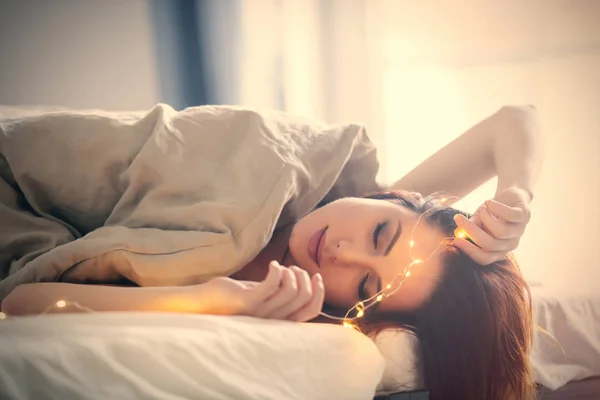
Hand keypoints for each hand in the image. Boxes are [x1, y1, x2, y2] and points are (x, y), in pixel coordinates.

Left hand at [201, 261, 324, 321]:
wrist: (206, 301)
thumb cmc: (237, 296)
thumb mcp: (264, 295)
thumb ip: (282, 292)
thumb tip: (303, 278)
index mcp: (280, 321)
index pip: (311, 311)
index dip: (319, 292)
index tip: (316, 276)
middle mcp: (273, 320)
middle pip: (304, 297)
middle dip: (304, 277)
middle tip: (293, 268)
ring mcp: (261, 312)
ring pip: (292, 289)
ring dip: (291, 272)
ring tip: (280, 267)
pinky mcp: (249, 301)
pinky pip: (273, 283)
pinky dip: (277, 270)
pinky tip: (272, 265)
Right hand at [452, 187, 531, 264]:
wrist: (510, 196)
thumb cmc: (491, 212)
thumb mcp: (478, 220)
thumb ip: (470, 227)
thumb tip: (458, 233)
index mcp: (498, 250)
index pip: (484, 259)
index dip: (469, 251)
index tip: (455, 240)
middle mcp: (510, 244)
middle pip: (490, 245)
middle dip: (471, 231)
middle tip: (458, 218)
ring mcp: (519, 231)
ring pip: (501, 232)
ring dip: (485, 218)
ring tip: (481, 208)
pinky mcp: (524, 216)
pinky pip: (511, 215)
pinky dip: (496, 208)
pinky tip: (488, 202)